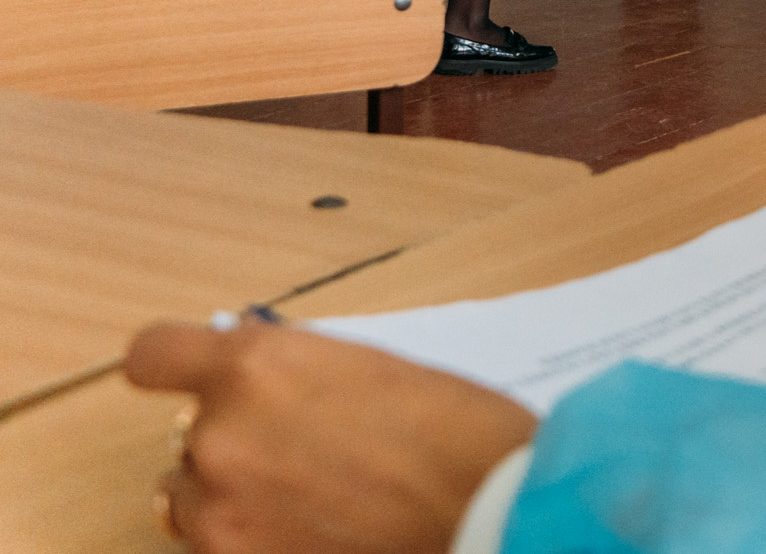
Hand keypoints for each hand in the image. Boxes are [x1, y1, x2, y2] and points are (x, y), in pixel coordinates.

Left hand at [124, 319, 535, 553]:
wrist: (487, 509)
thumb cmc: (451, 431)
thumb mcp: (365, 368)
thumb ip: (293, 372)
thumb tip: (259, 385)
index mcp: (254, 367)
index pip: (154, 355)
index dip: (173, 363)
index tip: (185, 372)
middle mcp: (220, 435)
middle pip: (188, 436)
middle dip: (235, 439)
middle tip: (302, 452)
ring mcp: (220, 512)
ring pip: (189, 499)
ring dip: (232, 495)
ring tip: (307, 500)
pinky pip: (218, 544)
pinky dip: (255, 537)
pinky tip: (314, 530)